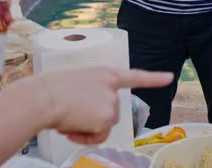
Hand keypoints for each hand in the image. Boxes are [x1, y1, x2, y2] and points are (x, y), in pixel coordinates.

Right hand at [37, 67, 172, 143]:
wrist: (41, 98)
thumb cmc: (48, 90)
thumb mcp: (75, 83)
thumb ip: (91, 93)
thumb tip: (91, 117)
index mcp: (105, 74)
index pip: (134, 76)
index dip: (153, 78)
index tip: (170, 77)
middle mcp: (113, 87)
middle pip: (111, 112)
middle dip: (93, 119)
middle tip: (70, 114)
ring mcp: (112, 102)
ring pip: (104, 126)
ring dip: (87, 129)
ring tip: (68, 119)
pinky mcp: (107, 118)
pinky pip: (99, 136)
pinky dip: (85, 137)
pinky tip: (70, 128)